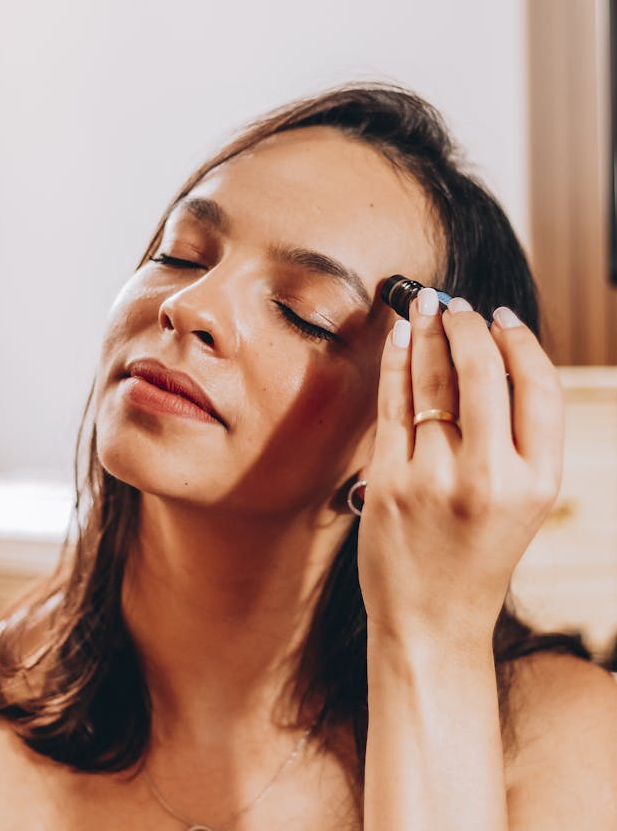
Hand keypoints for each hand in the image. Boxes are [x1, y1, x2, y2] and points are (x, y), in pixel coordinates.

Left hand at [356, 289, 563, 649]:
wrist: (431, 621)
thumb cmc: (478, 551)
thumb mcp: (522, 501)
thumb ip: (516, 435)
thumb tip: (493, 350)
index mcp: (538, 481)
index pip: (538, 385)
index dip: (519, 340)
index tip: (500, 316)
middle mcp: (491, 477)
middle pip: (482, 371)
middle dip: (466, 325)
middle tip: (455, 306)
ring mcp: (435, 478)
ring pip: (433, 380)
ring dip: (427, 331)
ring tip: (425, 306)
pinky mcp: (388, 481)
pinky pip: (392, 403)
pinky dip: (396, 361)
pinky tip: (398, 337)